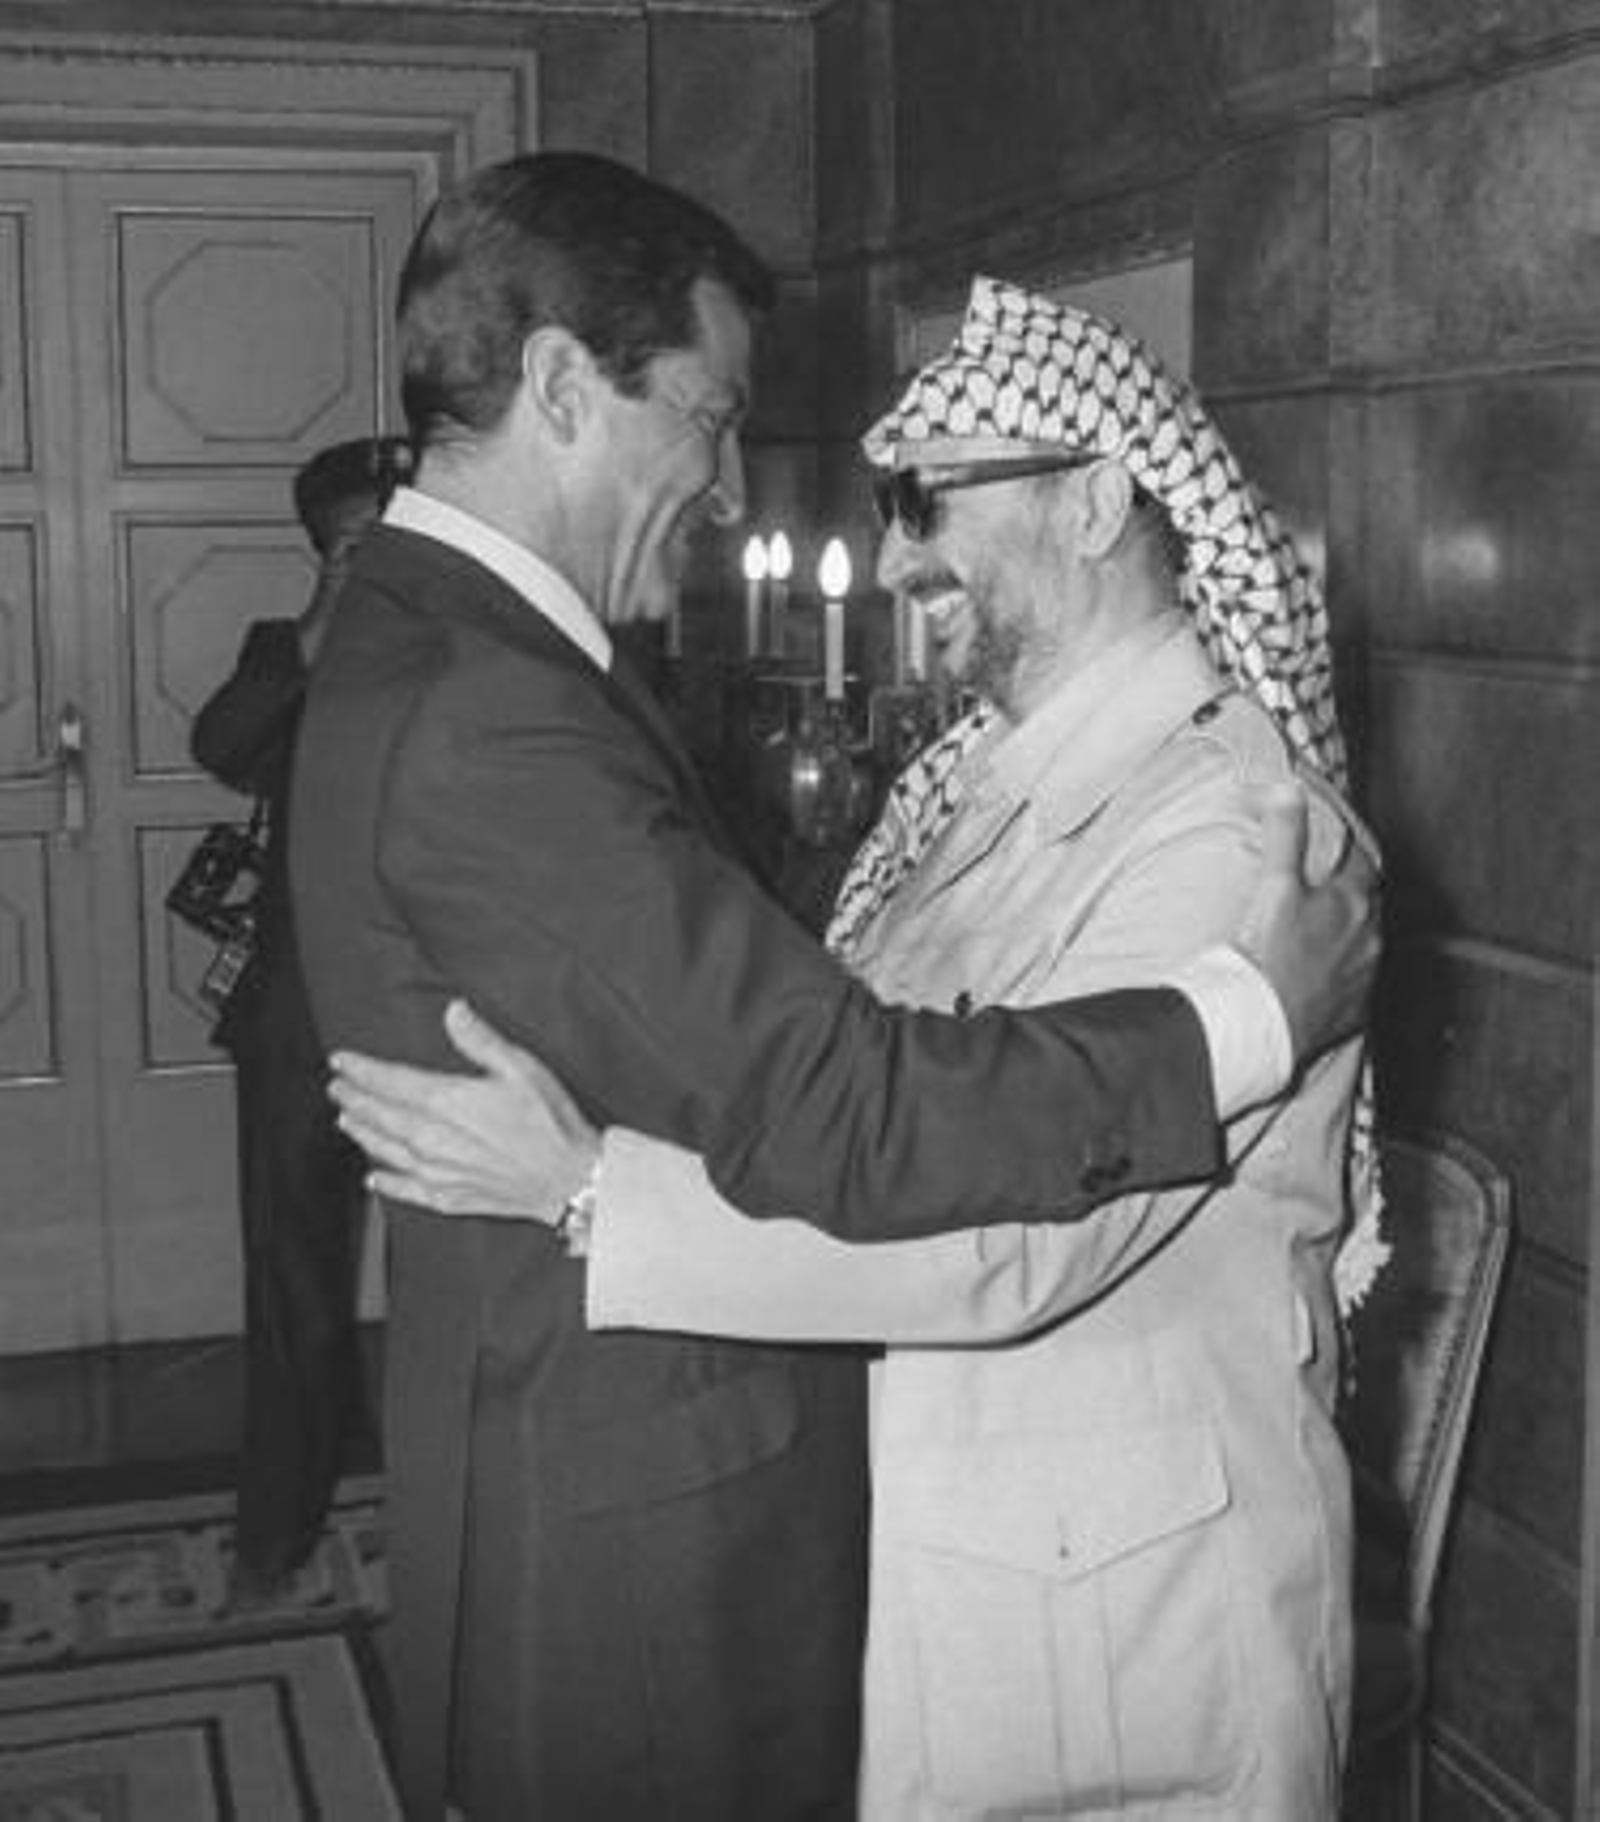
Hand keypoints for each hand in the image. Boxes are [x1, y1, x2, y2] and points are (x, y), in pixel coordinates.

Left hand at [328, 1000, 599, 1220]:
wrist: (570, 1179)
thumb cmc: (550, 1121)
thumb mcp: (522, 1068)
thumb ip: (481, 1040)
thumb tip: (453, 1011)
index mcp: (448, 1102)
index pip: (391, 1082)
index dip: (363, 1070)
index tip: (341, 1061)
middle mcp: (433, 1139)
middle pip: (382, 1116)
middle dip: (356, 1099)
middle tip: (336, 1087)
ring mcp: (439, 1172)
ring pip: (387, 1151)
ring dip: (364, 1133)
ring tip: (346, 1119)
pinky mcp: (451, 1197)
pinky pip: (407, 1190)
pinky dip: (387, 1184)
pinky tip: (374, 1179)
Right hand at [1234, 782, 1380, 1064]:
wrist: (1264, 1023)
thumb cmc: (1270, 957)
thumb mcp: (1274, 885)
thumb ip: (1285, 833)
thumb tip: (1288, 788)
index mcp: (1352, 903)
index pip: (1361, 861)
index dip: (1348, 848)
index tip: (1337, 843)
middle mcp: (1368, 938)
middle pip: (1368, 903)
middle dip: (1352, 891)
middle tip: (1327, 885)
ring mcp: (1364, 976)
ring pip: (1367, 944)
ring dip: (1350, 934)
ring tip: (1323, 931)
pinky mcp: (1352, 1011)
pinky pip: (1357, 985)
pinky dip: (1344, 975)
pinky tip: (1322, 976)